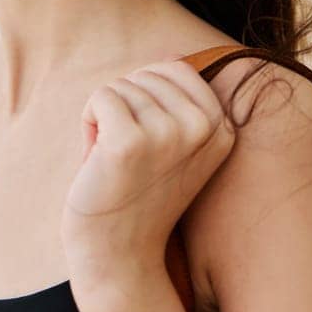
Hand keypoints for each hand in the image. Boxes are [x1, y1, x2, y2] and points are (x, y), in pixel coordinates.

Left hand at [61, 56, 235, 285]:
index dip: (147, 96)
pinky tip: (98, 160)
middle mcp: (205, 129)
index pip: (177, 69)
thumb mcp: (173, 146)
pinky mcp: (131, 142)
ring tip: (115, 162)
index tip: (147, 143)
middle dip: (125, 108)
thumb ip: (178, 104)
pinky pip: (100, 97)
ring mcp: (170, 134)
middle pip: (146, 74)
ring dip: (106, 118)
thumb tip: (172, 56)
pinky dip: (89, 122)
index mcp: (222, 129)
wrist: (117, 254)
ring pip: (121, 86)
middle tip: (128, 156)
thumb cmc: (135, 193)